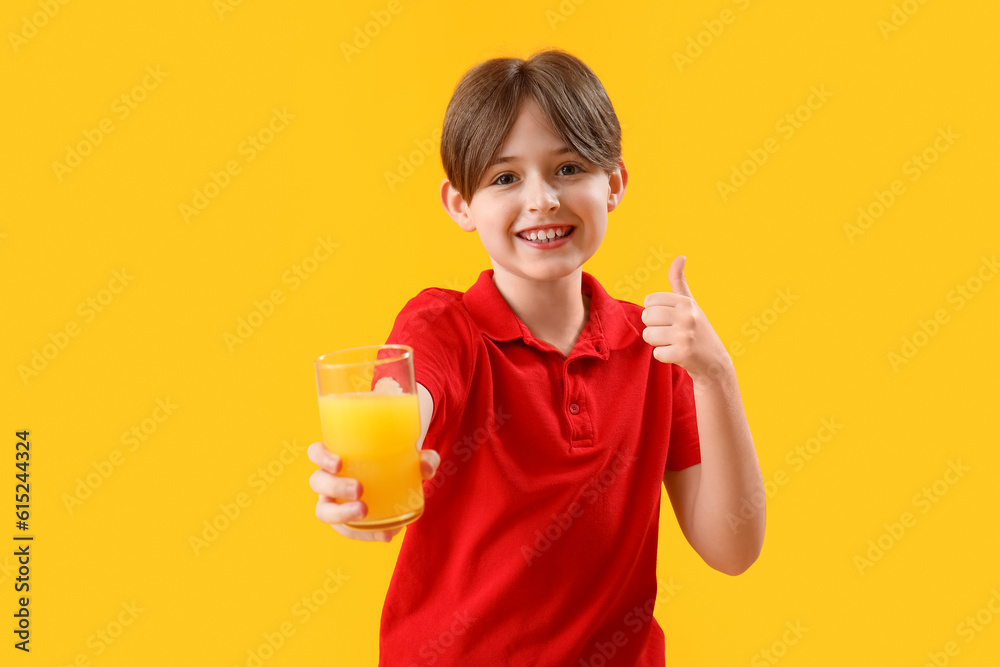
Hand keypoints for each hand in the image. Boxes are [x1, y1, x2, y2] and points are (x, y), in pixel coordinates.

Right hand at [308, 441, 440, 542]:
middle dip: (335, 487)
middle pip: (318, 481)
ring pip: (324, 510)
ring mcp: (334, 501)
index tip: (339, 463)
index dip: (321, 457)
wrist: (400, 479)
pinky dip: (366, 534)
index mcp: (338, 455)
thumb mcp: (414, 457)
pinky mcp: (346, 521)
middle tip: (359, 490)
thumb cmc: (398, 460)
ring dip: (342, 514)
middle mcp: (329, 478)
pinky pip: (348, 531)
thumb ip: (424, 459)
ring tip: (364, 512)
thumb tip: (425, 468)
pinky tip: (387, 534)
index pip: (316, 452)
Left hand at [641, 256, 732, 382]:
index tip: (669, 319)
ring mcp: (685, 334)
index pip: (650, 300)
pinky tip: (678, 355)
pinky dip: (664, 357)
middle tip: (670, 332)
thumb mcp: (690, 304)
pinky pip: (656, 353)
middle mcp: (687, 315)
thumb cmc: (697, 330)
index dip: (655, 312)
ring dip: (658, 342)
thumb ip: (679, 282)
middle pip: (646, 316)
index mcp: (686, 302)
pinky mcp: (683, 353)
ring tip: (674, 343)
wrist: (714, 362)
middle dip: (653, 327)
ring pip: (648, 335)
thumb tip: (680, 256)